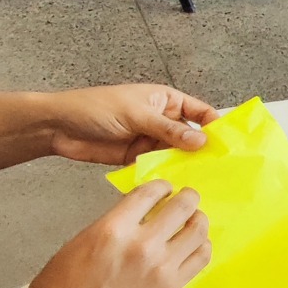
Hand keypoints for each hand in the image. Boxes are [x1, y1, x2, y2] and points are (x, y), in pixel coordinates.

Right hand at [1, 181, 210, 287]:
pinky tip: (196, 244)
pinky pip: (200, 259)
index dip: (162, 186)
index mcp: (114, 228)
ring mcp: (160, 268)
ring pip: (197, 231)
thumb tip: (143, 210)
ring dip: (198, 220)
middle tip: (188, 197)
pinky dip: (202, 246)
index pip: (150, 193)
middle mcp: (142, 245)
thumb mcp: (84, 239)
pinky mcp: (170, 287)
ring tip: (194, 219)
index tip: (165, 187)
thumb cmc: (64, 284)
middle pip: (182, 207)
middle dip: (187, 197)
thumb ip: (117, 222)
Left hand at [47, 85, 220, 165]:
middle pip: (192, 137)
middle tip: (221, 169)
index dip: (215, 126)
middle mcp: (162, 121)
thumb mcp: (137, 115)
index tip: (228, 143)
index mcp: (166, 101)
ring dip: (186, 165)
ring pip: (177, 154)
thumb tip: (202, 142)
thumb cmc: (97, 108)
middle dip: (203, 150)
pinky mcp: (138, 158)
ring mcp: (151, 140)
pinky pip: (159, 167)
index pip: (200, 113)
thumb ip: (169, 130)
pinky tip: (178, 186)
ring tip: (203, 181)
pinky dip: (167, 175)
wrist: (59, 127)